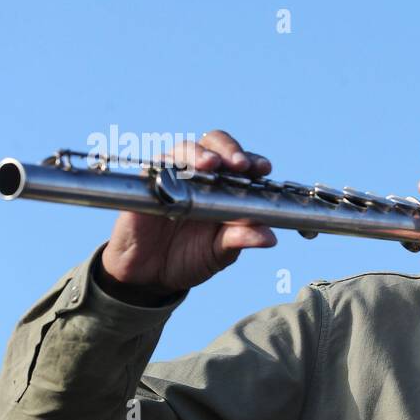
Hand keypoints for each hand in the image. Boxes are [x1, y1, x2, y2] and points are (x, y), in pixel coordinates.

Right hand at [98, 130, 277, 300]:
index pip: (242, 164)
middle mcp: (200, 176)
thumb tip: (270, 238)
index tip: (263, 168)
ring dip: (200, 152)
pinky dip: (168, 166)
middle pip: (215, 144)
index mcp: (225, 188)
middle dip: (229, 149)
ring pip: (185, 149)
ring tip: (210, 164)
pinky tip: (177, 175)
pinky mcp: (148, 183)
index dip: (253, 161)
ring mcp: (173, 175)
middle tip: (239, 164)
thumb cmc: (189, 258)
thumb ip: (240, 240)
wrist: (149, 275)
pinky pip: (156, 166)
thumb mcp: (220, 253)